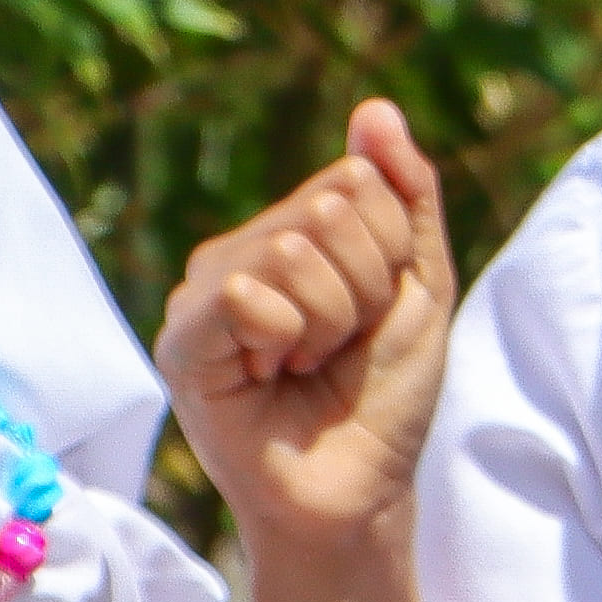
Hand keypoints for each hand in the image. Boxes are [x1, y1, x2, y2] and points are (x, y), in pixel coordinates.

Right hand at [162, 101, 463, 560]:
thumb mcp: (420, 285)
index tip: (374, 315)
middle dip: (363, 290)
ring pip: (290, 250)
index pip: (357, 179)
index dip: (391, 253)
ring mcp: (204, 294)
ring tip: (307, 365)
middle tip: (339, 347)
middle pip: (328, 208)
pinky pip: (242, 294)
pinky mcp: (182, 341)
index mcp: (293, 231)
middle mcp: (242, 252)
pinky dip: (284, 339)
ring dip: (328, 323)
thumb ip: (406, 195)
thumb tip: (376, 109)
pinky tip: (271, 377)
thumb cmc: (385, 397)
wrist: (361, 493)